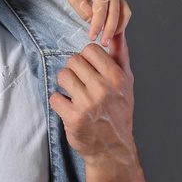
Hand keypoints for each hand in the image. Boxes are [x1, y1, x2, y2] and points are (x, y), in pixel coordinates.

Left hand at [49, 31, 134, 163]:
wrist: (113, 149)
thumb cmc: (119, 112)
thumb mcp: (126, 83)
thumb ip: (120, 56)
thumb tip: (117, 32)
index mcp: (116, 78)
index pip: (90, 50)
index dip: (87, 58)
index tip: (90, 69)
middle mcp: (103, 89)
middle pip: (73, 60)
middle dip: (75, 70)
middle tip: (82, 83)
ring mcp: (87, 104)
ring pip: (62, 75)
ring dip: (66, 84)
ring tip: (75, 94)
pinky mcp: (73, 118)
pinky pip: (54, 97)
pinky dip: (59, 102)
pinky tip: (70, 108)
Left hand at [65, 0, 130, 46]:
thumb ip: (84, 11)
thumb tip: (93, 23)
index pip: (101, 12)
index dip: (97, 26)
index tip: (92, 37)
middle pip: (115, 15)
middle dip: (109, 31)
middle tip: (103, 43)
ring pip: (124, 14)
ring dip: (118, 28)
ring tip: (109, 39)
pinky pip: (124, 11)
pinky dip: (121, 22)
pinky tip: (114, 30)